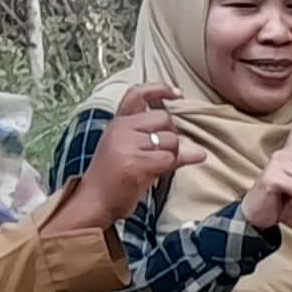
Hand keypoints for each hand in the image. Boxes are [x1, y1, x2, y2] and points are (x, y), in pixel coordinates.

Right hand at [51, 84, 207, 235]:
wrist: (93, 202)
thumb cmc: (114, 179)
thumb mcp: (131, 152)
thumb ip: (159, 143)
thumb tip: (199, 150)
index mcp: (118, 123)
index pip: (137, 94)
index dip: (159, 89)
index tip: (178, 94)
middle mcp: (120, 129)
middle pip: (164, 118)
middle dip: (170, 137)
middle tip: (159, 155)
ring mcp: (126, 144)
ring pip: (170, 139)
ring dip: (171, 155)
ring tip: (153, 168)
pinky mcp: (134, 162)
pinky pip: (169, 158)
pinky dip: (169, 167)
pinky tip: (155, 175)